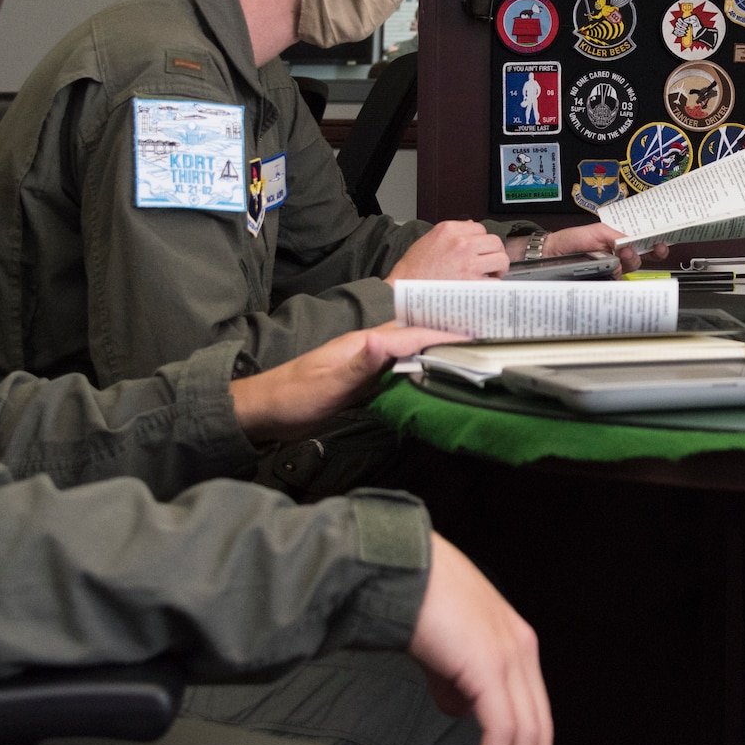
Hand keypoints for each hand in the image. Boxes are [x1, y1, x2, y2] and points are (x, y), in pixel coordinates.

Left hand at [230, 324, 465, 440]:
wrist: (262, 412)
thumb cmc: (292, 399)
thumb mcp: (327, 384)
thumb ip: (359, 364)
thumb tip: (386, 339)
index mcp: (363, 343)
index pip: (412, 335)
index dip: (444, 335)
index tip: (477, 335)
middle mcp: (367, 347)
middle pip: (413, 334)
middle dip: (446, 332)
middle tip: (482, 335)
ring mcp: (364, 362)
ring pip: (407, 349)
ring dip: (435, 347)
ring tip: (466, 350)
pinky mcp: (362, 379)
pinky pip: (398, 366)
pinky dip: (418, 365)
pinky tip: (430, 372)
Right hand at [386, 221, 509, 281]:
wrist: (402, 290)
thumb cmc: (412, 269)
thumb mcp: (429, 240)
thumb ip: (452, 233)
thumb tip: (471, 226)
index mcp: (450, 230)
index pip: (480, 228)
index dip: (482, 241)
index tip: (480, 250)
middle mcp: (461, 243)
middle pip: (495, 242)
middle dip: (495, 253)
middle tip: (491, 263)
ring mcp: (468, 263)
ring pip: (501, 259)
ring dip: (499, 268)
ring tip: (492, 274)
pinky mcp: (472, 282)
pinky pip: (495, 281)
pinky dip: (493, 286)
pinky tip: (484, 288)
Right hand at [409, 534, 552, 744]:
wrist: (399, 569)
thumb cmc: (415, 600)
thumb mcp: (446, 648)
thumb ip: (455, 680)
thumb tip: (459, 711)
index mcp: (517, 642)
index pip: (537, 711)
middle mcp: (522, 650)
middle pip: (540, 729)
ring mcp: (510, 658)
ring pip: (526, 736)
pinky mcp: (490, 668)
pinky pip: (502, 730)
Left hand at [521, 222, 668, 274]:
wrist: (552, 253)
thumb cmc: (571, 240)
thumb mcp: (596, 231)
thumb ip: (614, 234)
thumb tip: (630, 241)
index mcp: (618, 242)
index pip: (642, 244)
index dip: (654, 245)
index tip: (660, 243)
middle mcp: (618, 257)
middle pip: (641, 259)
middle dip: (648, 253)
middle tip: (646, 248)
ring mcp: (611, 271)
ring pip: (630, 271)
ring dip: (630, 262)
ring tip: (622, 255)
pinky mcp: (604, 282)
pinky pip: (617, 283)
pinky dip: (620, 279)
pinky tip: (616, 272)